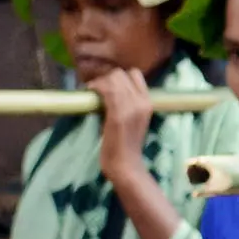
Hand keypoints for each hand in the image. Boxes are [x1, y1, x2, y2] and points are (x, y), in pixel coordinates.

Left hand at [90, 67, 154, 185]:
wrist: (126, 165)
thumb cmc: (125, 146)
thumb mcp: (132, 121)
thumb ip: (127, 105)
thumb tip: (109, 91)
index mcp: (149, 103)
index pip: (135, 74)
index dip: (119, 77)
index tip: (108, 87)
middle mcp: (143, 102)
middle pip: (122, 73)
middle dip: (106, 78)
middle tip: (96, 90)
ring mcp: (132, 107)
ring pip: (113, 78)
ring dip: (99, 82)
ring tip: (92, 91)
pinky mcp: (118, 114)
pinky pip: (106, 89)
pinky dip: (95, 87)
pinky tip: (90, 93)